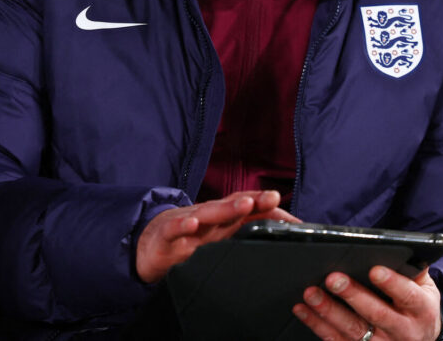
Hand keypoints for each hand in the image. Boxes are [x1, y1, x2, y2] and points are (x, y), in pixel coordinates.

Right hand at [136, 189, 297, 282]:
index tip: (295, 218)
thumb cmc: (188, 239)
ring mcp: (188, 226)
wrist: (147, 245)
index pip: (249, 210)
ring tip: (244, 204)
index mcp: (222, 220)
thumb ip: (245, 233)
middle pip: (233, 207)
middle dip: (253, 201)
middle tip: (273, 196)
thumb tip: (282, 234)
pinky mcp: (166, 238)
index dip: (270, 209)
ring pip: (208, 215)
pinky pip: (174, 230)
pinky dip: (182, 226)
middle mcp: (208, 219)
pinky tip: (191, 224)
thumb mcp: (217, 237)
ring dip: (226, 208)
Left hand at [293, 264, 441, 340]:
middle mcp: (403, 330)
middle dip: (353, 295)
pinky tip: (304, 311)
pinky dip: (318, 326)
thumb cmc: (418, 306)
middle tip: (333, 279)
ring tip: (311, 293)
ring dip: (329, 312)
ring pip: (353, 330)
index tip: (374, 270)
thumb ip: (413, 268)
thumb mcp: (424, 287)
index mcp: (420, 309)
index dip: (392, 283)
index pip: (407, 296)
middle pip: (376, 314)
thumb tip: (399, 246)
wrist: (422, 340)